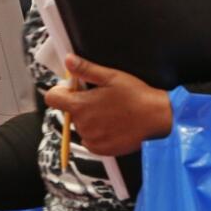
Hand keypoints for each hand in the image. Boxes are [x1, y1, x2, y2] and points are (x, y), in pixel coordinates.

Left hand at [44, 54, 172, 155]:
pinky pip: (90, 140)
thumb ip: (85, 69)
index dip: (60, 92)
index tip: (74, 89)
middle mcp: (82, 124)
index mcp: (80, 105)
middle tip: (101, 100)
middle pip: (69, 112)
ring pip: (81, 126)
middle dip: (80, 105)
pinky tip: (112, 125)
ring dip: (89, 120)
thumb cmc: (136, 95)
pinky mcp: (101, 150)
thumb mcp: (111, 77)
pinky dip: (97, 134)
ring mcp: (91, 139)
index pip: (52, 98)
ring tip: (111, 113)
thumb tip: (68, 60)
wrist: (158, 118)